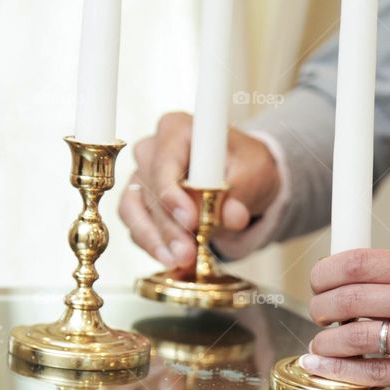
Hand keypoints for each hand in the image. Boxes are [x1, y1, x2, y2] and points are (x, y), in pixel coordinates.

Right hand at [118, 112, 280, 268]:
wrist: (241, 180)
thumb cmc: (245, 166)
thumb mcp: (254, 173)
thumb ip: (242, 192)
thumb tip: (233, 216)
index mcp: (178, 129)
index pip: (165, 162)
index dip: (173, 193)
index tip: (190, 220)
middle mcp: (152, 148)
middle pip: (150, 189)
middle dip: (169, 226)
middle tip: (187, 252)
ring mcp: (141, 175)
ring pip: (135, 210)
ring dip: (155, 239)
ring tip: (178, 260)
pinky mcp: (139, 201)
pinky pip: (135, 224)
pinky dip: (151, 244)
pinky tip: (169, 259)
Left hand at [299, 249, 389, 389]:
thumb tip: (358, 282)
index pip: (360, 262)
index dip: (326, 272)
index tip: (317, 281)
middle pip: (349, 298)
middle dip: (319, 308)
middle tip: (317, 314)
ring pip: (356, 337)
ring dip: (326, 343)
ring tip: (322, 345)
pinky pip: (377, 373)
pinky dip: (342, 372)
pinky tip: (327, 368)